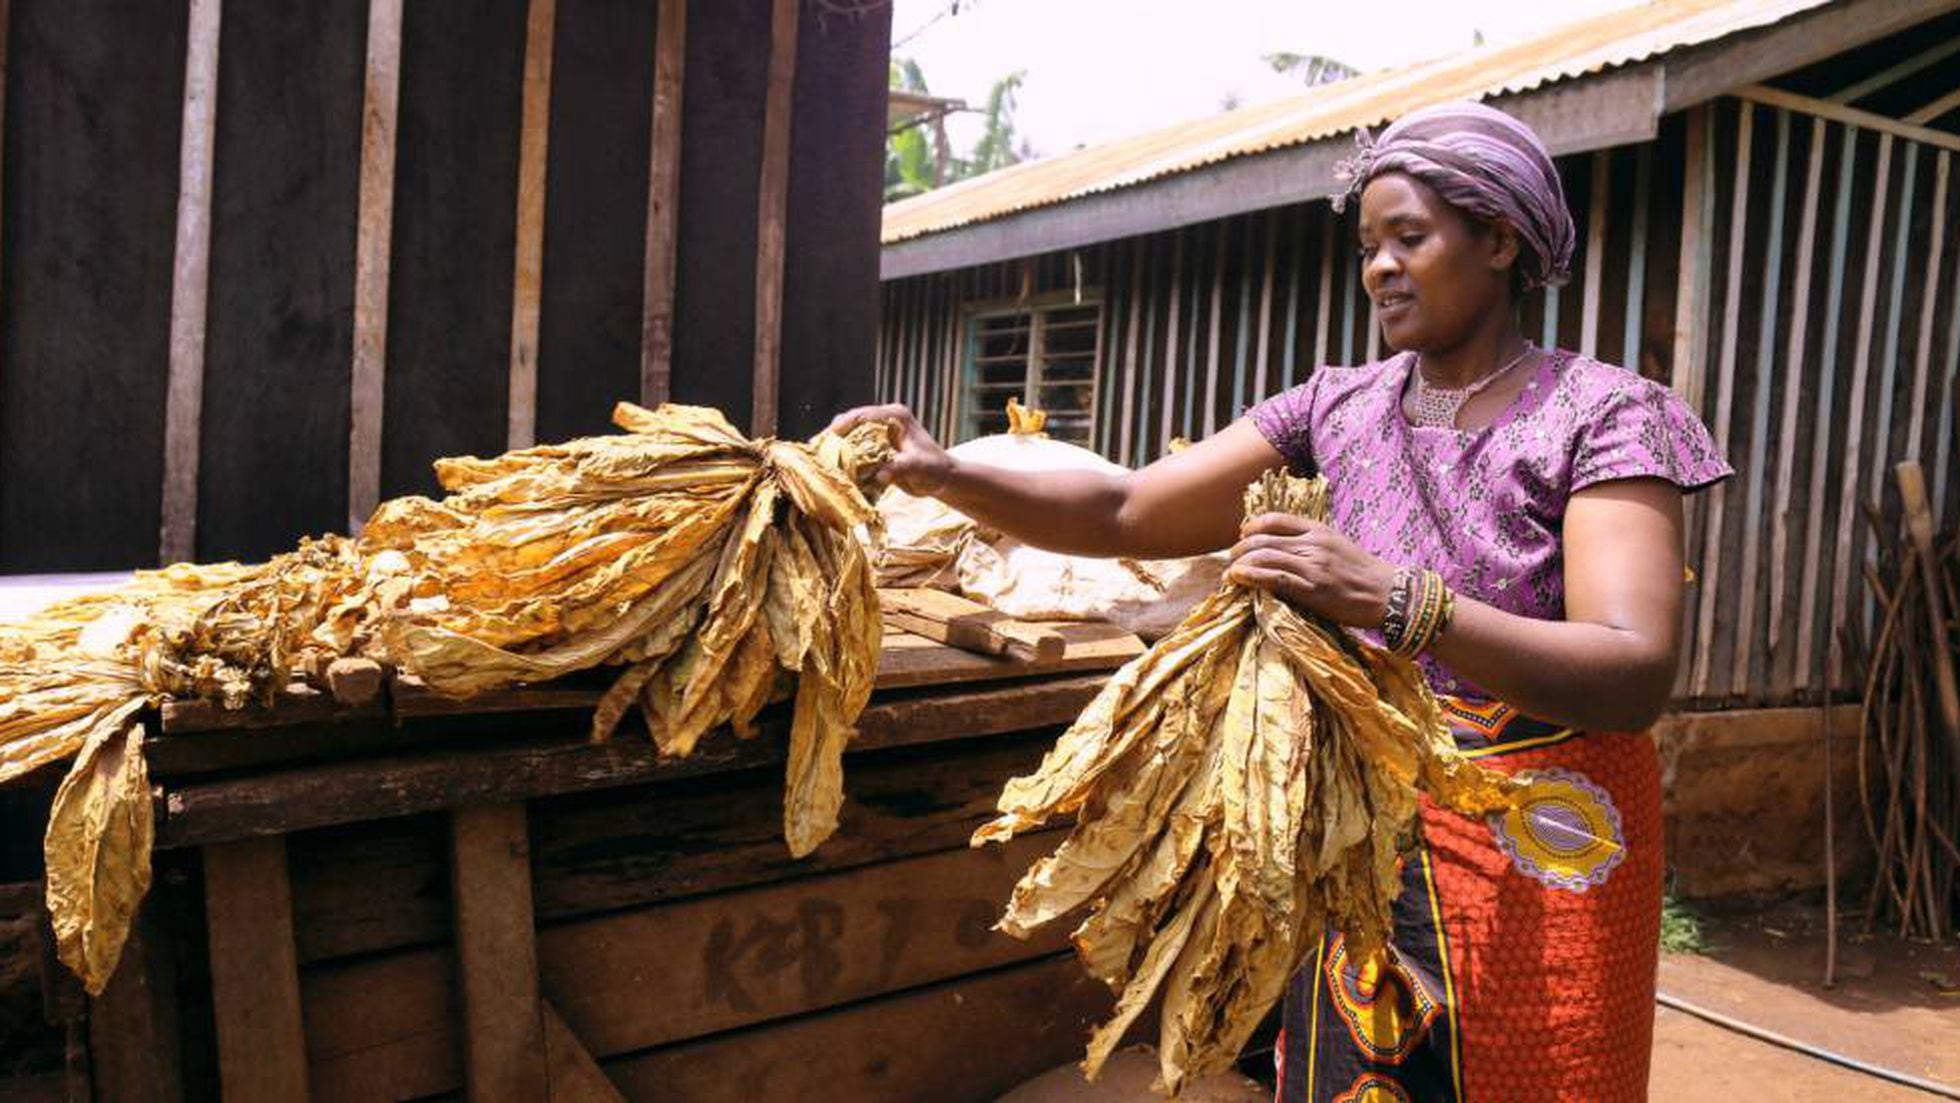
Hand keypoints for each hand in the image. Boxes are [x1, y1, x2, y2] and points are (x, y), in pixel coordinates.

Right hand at [826, 403, 956, 495]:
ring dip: (835, 445)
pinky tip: (830, 465)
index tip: (827, 437)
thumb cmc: (934, 469)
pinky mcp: (876, 446)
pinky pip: (854, 448)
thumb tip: (881, 473)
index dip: (843, 425)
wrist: (942, 479)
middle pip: (851, 421)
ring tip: (818, 457)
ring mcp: (879, 433)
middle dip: (833, 434)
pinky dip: (843, 455)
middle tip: (816, 448)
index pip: (862, 415)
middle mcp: (884, 420)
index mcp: (895, 416)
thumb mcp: (918, 468)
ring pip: (849, 434)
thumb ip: (900, 468)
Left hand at [1226, 513, 1396, 628]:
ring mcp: (1313, 566)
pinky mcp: (1313, 589)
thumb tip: (1281, 548)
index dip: (1251, 527)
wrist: (1389, 593)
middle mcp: (1313, 544)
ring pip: (1264, 557)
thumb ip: (1311, 543)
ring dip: (1240, 564)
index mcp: (1319, 530)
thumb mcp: (1337, 546)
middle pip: (1263, 539)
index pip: (1275, 519)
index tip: (1243, 537)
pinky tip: (1238, 579)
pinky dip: (1251, 577)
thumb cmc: (1363, 573)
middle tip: (1231, 559)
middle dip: (1240, 549)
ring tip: (1229, 573)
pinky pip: (1274, 578)